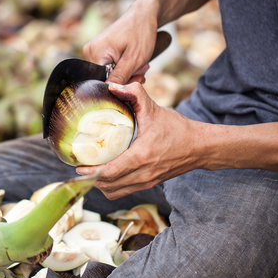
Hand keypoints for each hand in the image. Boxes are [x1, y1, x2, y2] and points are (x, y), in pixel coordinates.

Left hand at [76, 81, 202, 199]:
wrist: (199, 147)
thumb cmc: (177, 129)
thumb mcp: (154, 108)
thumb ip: (133, 94)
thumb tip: (112, 86)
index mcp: (141, 157)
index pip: (109, 172)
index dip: (90, 172)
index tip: (78, 165)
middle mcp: (143, 174)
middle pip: (108, 185)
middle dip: (90, 178)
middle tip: (80, 166)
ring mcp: (146, 182)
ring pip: (114, 192)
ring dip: (99, 184)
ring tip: (89, 171)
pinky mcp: (149, 185)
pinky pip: (123, 191)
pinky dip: (111, 187)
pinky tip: (105, 175)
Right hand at [82, 1, 158, 84]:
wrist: (144, 14)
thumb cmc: (141, 33)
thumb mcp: (134, 59)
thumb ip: (120, 77)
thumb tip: (109, 91)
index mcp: (95, 52)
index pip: (102, 81)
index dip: (119, 84)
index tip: (136, 78)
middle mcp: (89, 52)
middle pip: (105, 79)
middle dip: (125, 79)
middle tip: (141, 70)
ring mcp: (93, 52)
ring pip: (109, 75)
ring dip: (127, 74)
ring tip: (140, 64)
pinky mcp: (99, 53)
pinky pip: (110, 69)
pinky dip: (124, 69)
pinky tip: (133, 63)